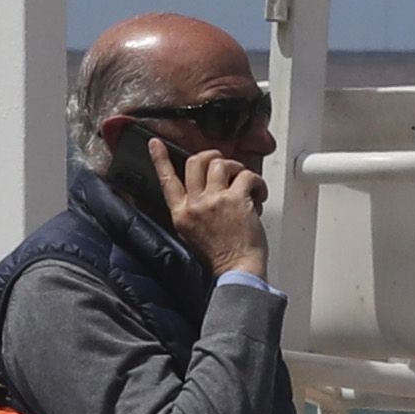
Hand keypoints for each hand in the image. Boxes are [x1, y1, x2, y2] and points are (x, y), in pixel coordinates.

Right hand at [161, 141, 268, 275]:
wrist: (237, 270)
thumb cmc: (220, 255)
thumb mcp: (192, 233)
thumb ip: (192, 210)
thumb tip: (204, 188)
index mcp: (181, 213)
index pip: (166, 180)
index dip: (159, 158)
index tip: (155, 143)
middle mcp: (195, 204)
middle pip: (195, 162)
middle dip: (212, 157)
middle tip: (223, 163)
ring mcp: (214, 200)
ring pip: (220, 163)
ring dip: (236, 168)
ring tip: (244, 183)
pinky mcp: (236, 199)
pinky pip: (247, 175)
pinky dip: (257, 182)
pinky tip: (259, 194)